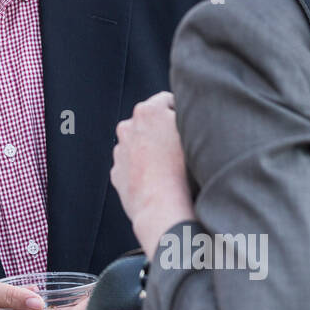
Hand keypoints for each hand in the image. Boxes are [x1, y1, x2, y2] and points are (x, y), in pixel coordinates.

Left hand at [111, 91, 194, 252]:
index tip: (190, 129)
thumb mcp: (194, 134)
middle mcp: (127, 126)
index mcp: (147, 111)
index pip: (168, 100)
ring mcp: (119, 150)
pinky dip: (142, 168)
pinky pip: (132, 164)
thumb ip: (187, 115)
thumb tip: (189, 110)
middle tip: (181, 149)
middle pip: (150, 122)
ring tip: (170, 168)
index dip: (182, 114)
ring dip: (151, 150)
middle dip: (163, 131)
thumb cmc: (184, 170)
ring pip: (139, 143)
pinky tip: (157, 180)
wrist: (162, 208)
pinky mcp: (116, 171)